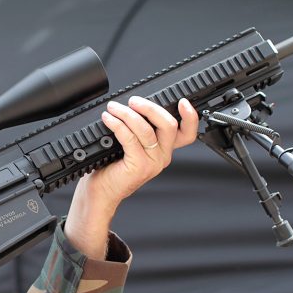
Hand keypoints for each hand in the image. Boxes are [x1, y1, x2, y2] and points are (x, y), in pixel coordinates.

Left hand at [64, 97, 198, 258]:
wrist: (102, 191)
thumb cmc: (113, 167)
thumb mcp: (132, 145)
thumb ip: (140, 129)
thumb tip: (135, 105)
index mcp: (164, 150)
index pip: (187, 134)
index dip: (190, 117)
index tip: (182, 101)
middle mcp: (162, 156)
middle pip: (168, 125)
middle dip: (150, 107)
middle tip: (133, 101)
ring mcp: (152, 162)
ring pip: (147, 129)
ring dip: (128, 114)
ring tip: (114, 108)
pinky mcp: (139, 166)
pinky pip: (129, 137)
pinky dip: (117, 124)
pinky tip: (109, 119)